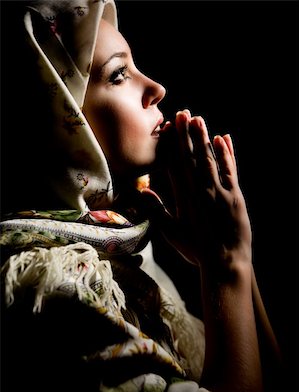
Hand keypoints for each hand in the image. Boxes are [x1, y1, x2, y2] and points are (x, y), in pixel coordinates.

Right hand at [146, 110, 251, 266]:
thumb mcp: (171, 234)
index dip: (171, 145)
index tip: (167, 128)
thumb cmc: (196, 250)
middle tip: (183, 113)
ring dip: (204, 138)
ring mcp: (219, 190)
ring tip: (199, 119)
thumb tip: (141, 193)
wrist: (225, 261)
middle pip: (192, 156)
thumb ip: (156, 212)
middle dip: (187, 134)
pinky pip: (230, 169)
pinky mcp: (234, 194)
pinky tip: (223, 139)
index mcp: (184, 197)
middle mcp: (201, 190)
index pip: (175, 164)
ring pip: (210, 158)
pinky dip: (226, 153)